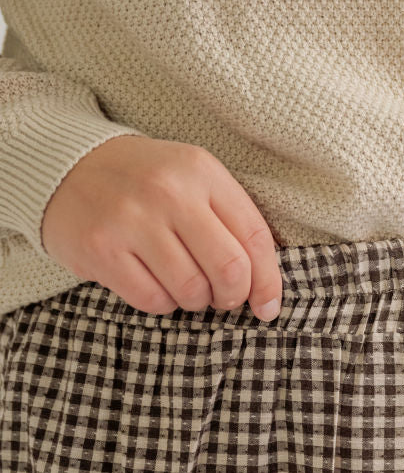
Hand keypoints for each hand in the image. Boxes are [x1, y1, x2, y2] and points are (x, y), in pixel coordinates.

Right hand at [41, 134, 283, 321]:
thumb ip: (232, 220)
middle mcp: (169, 191)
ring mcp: (132, 220)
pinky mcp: (100, 248)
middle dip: (233, 297)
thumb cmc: (144, 182)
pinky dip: (162, 303)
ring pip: (191, 290)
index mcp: (201, 171)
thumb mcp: (192, 180)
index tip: (267, 306)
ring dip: (196, 301)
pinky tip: (154, 283)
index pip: (255, 237)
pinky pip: (152, 300)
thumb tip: (266, 287)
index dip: (268, 282)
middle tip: (223, 299)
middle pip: (229, 269)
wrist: (66, 166)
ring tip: (185, 287)